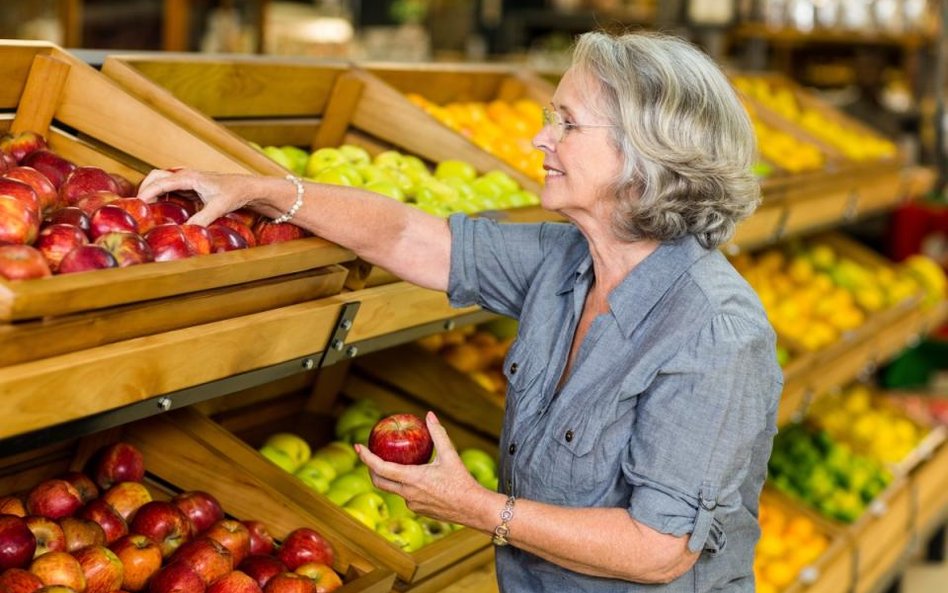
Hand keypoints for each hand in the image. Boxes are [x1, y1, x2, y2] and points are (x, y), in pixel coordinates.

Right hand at [136, 168, 256, 225]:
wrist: (247, 188)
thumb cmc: (234, 194)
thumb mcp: (218, 207)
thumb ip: (202, 218)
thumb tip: (186, 229)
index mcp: (189, 177)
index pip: (160, 182)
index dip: (146, 192)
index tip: (137, 204)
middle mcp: (186, 175)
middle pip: (156, 176)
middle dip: (144, 188)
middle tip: (137, 206)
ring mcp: (188, 179)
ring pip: (162, 180)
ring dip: (151, 190)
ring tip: (144, 208)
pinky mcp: (191, 186)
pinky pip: (170, 187)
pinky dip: (161, 194)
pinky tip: (159, 207)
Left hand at [355, 412, 486, 525]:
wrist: (473, 509)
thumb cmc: (462, 481)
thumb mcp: (450, 455)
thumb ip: (438, 434)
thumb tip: (429, 415)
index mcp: (412, 479)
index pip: (380, 468)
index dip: (366, 457)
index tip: (358, 447)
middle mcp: (408, 494)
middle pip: (379, 482)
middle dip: (371, 469)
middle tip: (370, 456)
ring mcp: (412, 504)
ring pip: (394, 489)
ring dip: (390, 477)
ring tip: (395, 463)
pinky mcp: (419, 510)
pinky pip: (406, 496)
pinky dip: (404, 485)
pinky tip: (415, 477)